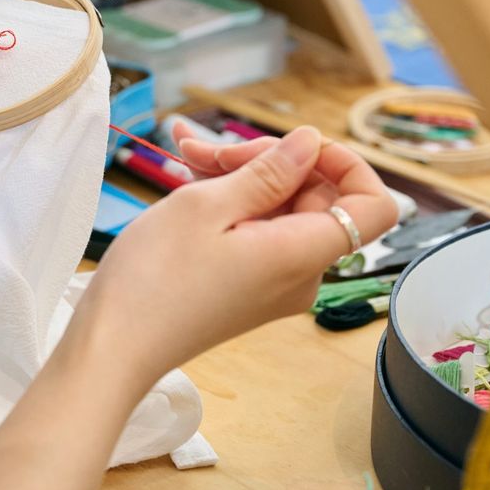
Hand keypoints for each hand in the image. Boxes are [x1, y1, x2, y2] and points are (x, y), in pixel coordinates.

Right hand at [67, 126, 397, 390]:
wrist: (113, 347)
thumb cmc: (155, 278)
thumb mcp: (207, 206)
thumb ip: (269, 172)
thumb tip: (312, 143)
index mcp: (303, 254)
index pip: (376, 206)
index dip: (347, 164)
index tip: (295, 145)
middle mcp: (301, 272)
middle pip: (317, 197)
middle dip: (269, 160)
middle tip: (209, 150)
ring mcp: (275, 281)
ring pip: (279, 207)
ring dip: (238, 174)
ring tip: (185, 152)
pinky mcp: (249, 284)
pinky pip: (256, 229)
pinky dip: (228, 199)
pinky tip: (188, 170)